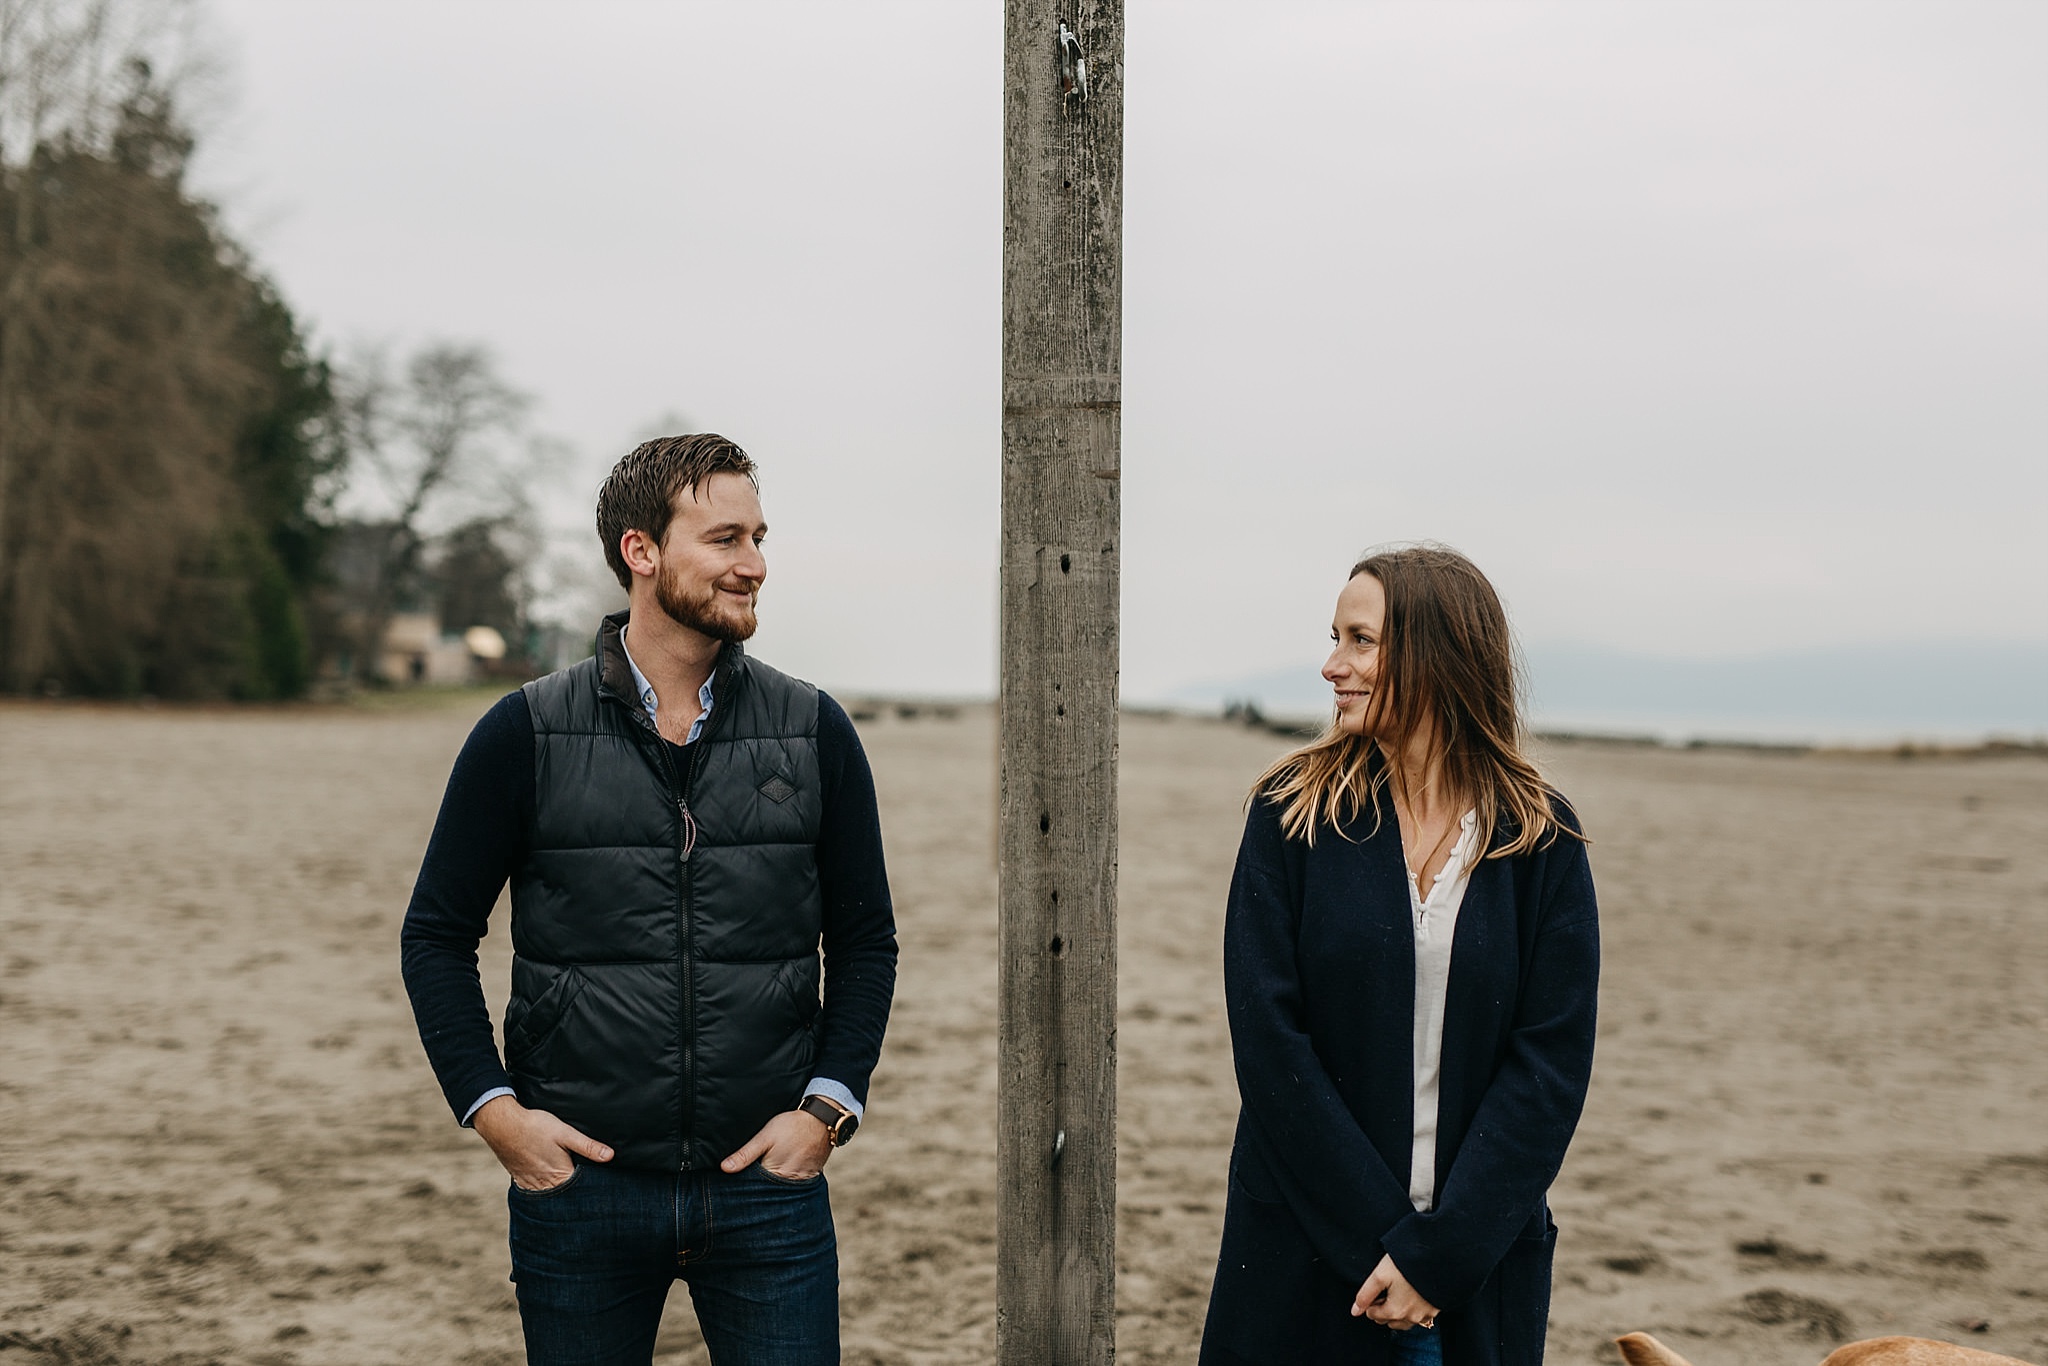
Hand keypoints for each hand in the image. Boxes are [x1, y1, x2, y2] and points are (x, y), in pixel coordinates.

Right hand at [471, 1095, 612, 1190]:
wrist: (502, 1125)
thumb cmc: (535, 1127)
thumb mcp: (566, 1133)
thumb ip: (588, 1146)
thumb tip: (610, 1156)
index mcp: (559, 1176)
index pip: (580, 1192)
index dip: (591, 1191)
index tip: (602, 1192)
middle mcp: (545, 1186)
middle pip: (565, 1197)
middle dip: (576, 1196)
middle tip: (589, 1195)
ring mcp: (531, 1184)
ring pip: (550, 1196)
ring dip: (560, 1194)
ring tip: (570, 1190)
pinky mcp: (520, 1180)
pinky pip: (535, 1192)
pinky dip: (544, 1191)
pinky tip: (550, 1185)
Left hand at [720, 1109, 833, 1179]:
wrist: (821, 1119)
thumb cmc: (791, 1126)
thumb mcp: (765, 1136)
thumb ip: (745, 1154)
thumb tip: (725, 1168)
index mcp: (775, 1173)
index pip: (754, 1187)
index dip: (745, 1183)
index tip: (737, 1181)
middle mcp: (789, 1181)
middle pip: (768, 1189)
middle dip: (759, 1185)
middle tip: (755, 1172)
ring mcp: (801, 1181)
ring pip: (781, 1188)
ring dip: (773, 1183)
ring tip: (769, 1170)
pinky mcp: (810, 1177)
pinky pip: (794, 1184)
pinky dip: (787, 1180)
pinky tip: (784, 1170)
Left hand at [1352, 1253, 1439, 1329]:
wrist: (1436, 1258)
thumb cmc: (1406, 1264)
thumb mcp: (1380, 1275)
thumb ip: (1365, 1295)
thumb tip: (1355, 1311)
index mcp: (1395, 1312)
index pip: (1373, 1315)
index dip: (1371, 1301)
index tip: (1377, 1287)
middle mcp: (1411, 1318)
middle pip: (1388, 1320)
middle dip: (1384, 1307)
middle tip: (1388, 1287)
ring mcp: (1425, 1315)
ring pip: (1404, 1322)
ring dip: (1398, 1311)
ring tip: (1399, 1290)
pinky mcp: (1435, 1310)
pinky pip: (1419, 1317)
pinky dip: (1413, 1310)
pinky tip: (1412, 1294)